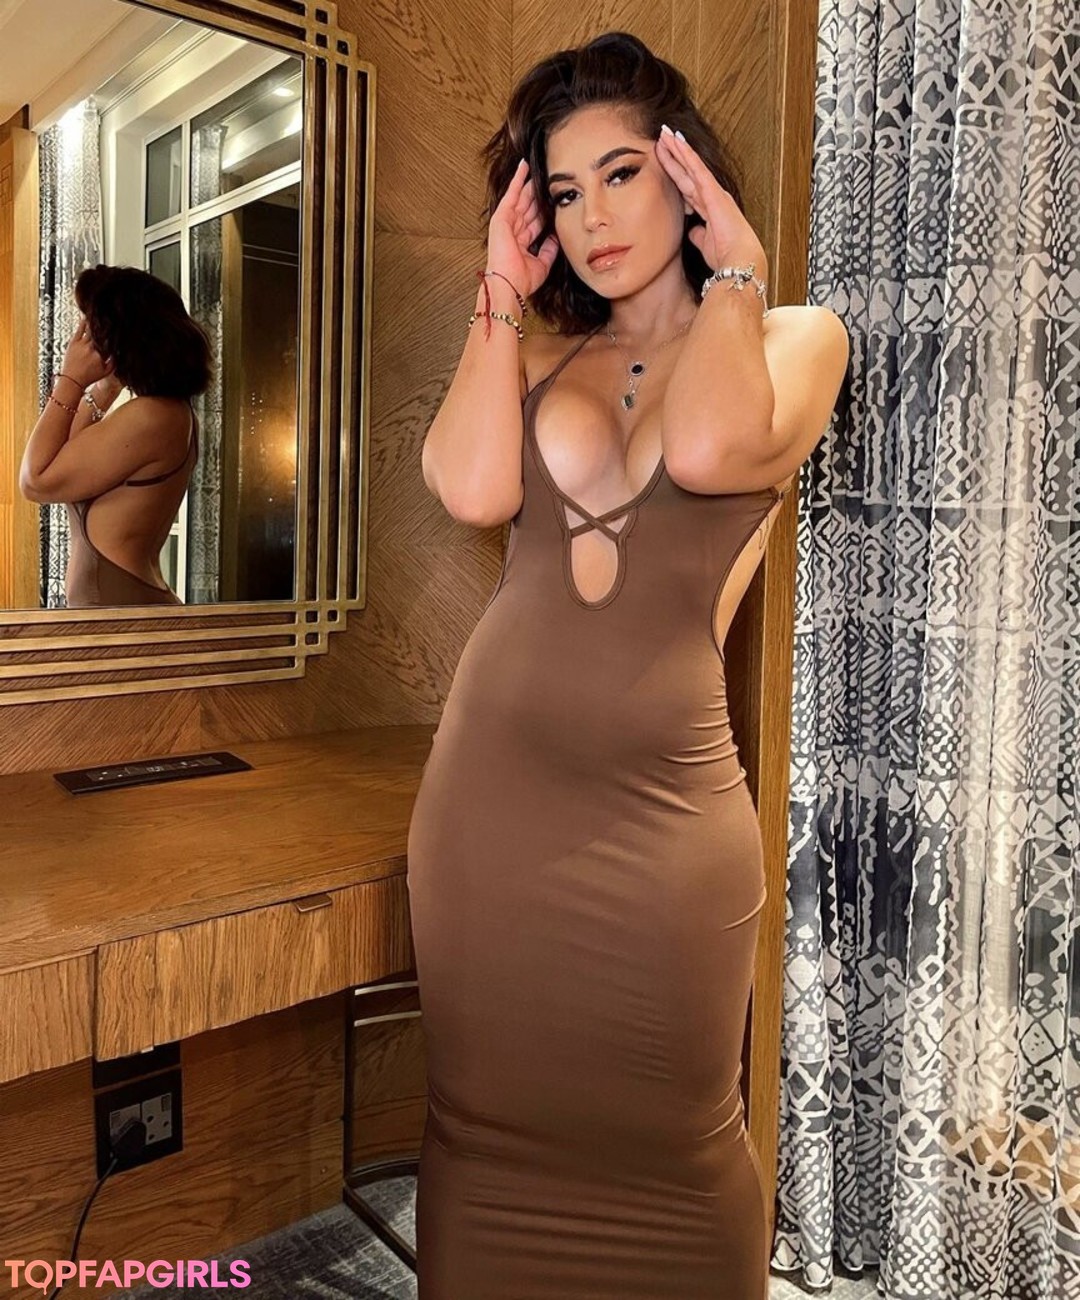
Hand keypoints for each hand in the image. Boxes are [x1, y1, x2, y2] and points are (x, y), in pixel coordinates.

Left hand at [60, 315, 113, 387]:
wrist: (72, 379)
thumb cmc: (89, 377)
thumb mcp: (106, 372)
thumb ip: (115, 362)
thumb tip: (120, 353)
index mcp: (101, 355)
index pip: (110, 342)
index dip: (114, 336)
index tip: (119, 331)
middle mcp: (92, 348)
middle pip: (101, 335)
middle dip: (106, 328)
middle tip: (111, 321)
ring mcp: (82, 344)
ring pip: (91, 331)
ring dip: (96, 324)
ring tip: (101, 317)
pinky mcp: (73, 342)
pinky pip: (80, 329)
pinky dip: (84, 323)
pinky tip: (87, 317)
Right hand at [485, 159, 559, 298]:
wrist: (509, 284)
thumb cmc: (522, 280)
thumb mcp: (542, 263)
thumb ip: (549, 249)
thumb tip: (556, 236)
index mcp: (521, 243)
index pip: (535, 221)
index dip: (544, 209)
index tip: (553, 198)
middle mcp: (513, 231)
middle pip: (529, 207)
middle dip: (537, 192)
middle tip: (547, 176)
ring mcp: (506, 223)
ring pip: (522, 198)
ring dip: (529, 183)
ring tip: (537, 166)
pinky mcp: (502, 217)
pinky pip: (511, 194)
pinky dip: (517, 180)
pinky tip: (523, 166)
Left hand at [655, 126, 766, 273]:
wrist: (738, 259)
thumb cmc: (726, 255)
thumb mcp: (706, 244)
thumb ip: (698, 235)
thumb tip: (692, 232)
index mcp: (710, 208)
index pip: (688, 187)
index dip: (677, 173)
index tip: (666, 161)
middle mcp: (712, 196)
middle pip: (687, 172)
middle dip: (674, 155)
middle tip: (662, 139)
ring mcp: (713, 191)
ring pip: (691, 165)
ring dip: (677, 148)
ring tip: (665, 133)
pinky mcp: (712, 191)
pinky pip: (696, 168)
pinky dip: (686, 154)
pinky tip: (676, 141)